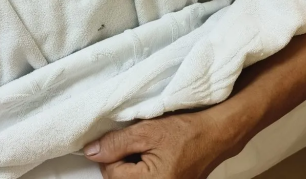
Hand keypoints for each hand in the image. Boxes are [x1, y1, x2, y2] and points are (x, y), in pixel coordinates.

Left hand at [83, 109, 242, 178]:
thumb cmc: (184, 131)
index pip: (111, 173)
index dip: (114, 152)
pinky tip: (155, 156)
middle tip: (141, 142)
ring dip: (133, 164)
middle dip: (123, 160)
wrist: (214, 135)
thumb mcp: (147, 131)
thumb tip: (91, 152)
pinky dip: (144, 168)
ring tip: (149, 149)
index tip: (128, 138)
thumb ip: (116, 143)